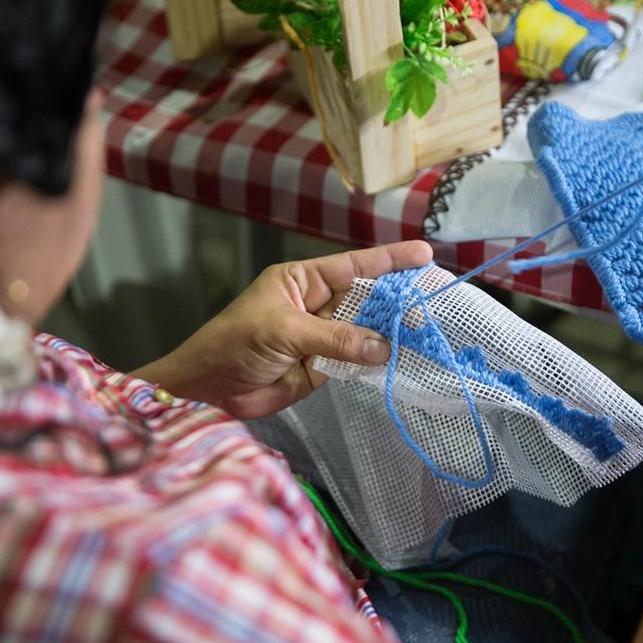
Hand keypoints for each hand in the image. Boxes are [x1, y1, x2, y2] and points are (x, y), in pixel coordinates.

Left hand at [136, 241, 432, 418]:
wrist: (209, 388)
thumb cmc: (235, 343)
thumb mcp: (285, 332)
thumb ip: (334, 338)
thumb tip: (382, 346)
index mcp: (303, 281)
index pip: (353, 266)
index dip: (389, 260)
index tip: (424, 253)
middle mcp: (317, 305)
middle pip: (366, 300)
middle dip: (397, 300)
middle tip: (433, 302)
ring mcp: (322, 338)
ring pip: (365, 333)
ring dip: (391, 334)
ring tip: (424, 332)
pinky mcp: (323, 369)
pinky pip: (356, 362)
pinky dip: (376, 363)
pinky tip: (400, 360)